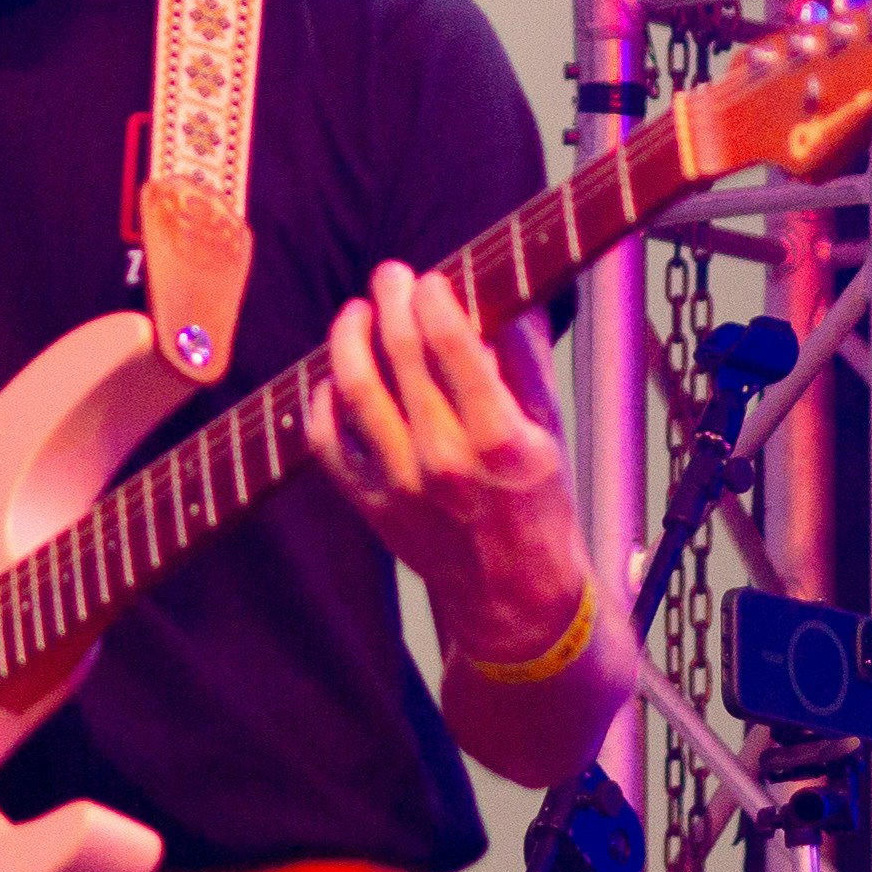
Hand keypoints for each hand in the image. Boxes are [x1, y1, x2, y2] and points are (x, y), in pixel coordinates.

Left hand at [306, 262, 592, 665]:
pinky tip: (332, 376)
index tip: (430, 278)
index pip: (453, 344)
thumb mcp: (549, 428)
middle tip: (390, 275)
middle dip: (390, 300)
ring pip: (355, 389)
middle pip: (400, 355)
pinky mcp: (371, 506)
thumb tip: (502, 290)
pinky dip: (322, 401)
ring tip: (356, 312)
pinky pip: (328, 442)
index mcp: (500, 440)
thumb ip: (524, 360)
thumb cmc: (537, 501)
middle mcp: (447, 462)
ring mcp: (402, 486)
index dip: (432, 297)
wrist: (514, 595)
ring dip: (349, 337)